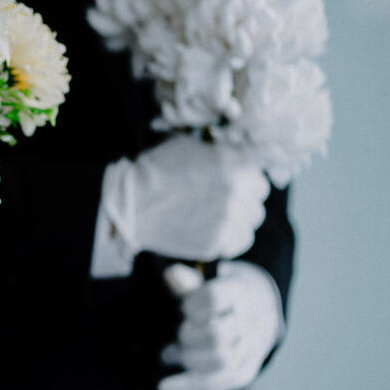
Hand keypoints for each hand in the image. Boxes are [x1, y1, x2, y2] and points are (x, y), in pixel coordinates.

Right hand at [101, 134, 270, 261]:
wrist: (130, 203)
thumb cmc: (155, 170)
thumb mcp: (188, 145)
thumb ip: (218, 152)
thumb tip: (231, 156)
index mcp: (236, 164)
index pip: (259, 175)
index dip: (245, 178)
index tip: (231, 182)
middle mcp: (239, 192)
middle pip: (258, 199)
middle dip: (243, 197)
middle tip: (220, 198)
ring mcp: (229, 221)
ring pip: (251, 221)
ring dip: (238, 218)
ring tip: (214, 215)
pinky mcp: (217, 244)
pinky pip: (239, 241)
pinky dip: (229, 237)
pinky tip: (211, 229)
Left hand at [157, 262, 283, 389]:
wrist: (255, 310)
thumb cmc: (219, 293)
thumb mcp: (206, 281)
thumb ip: (187, 281)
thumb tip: (171, 274)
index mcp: (240, 292)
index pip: (214, 299)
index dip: (192, 305)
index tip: (185, 307)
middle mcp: (250, 322)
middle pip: (216, 336)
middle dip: (188, 336)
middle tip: (180, 331)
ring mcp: (250, 350)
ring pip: (219, 363)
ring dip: (188, 360)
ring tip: (170, 353)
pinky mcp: (243, 372)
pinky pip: (217, 385)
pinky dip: (187, 386)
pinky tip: (163, 386)